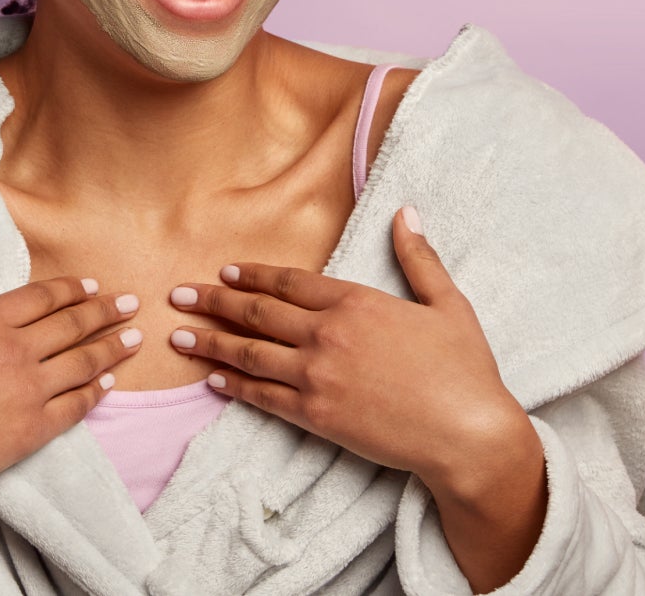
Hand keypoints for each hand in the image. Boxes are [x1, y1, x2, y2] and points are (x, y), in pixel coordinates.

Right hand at [0, 219, 141, 524]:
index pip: (40, 297)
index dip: (70, 289)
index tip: (92, 285)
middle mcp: (13, 351)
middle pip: (72, 325)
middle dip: (105, 312)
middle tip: (131, 303)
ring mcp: (28, 390)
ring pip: (84, 362)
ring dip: (112, 347)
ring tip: (135, 338)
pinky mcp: (32, 430)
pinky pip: (76, 406)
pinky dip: (97, 392)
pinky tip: (109, 385)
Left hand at [170, 207, 545, 590]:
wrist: (465, 430)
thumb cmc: (464, 367)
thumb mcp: (448, 303)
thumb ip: (420, 258)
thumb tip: (406, 214)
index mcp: (358, 302)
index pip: (290, 282)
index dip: (254, 275)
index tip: (225, 272)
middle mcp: (328, 334)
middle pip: (257, 314)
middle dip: (213, 303)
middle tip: (179, 296)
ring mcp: (316, 376)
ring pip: (249, 354)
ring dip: (209, 343)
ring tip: (178, 337)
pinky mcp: (314, 415)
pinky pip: (261, 396)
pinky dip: (233, 386)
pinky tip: (213, 379)